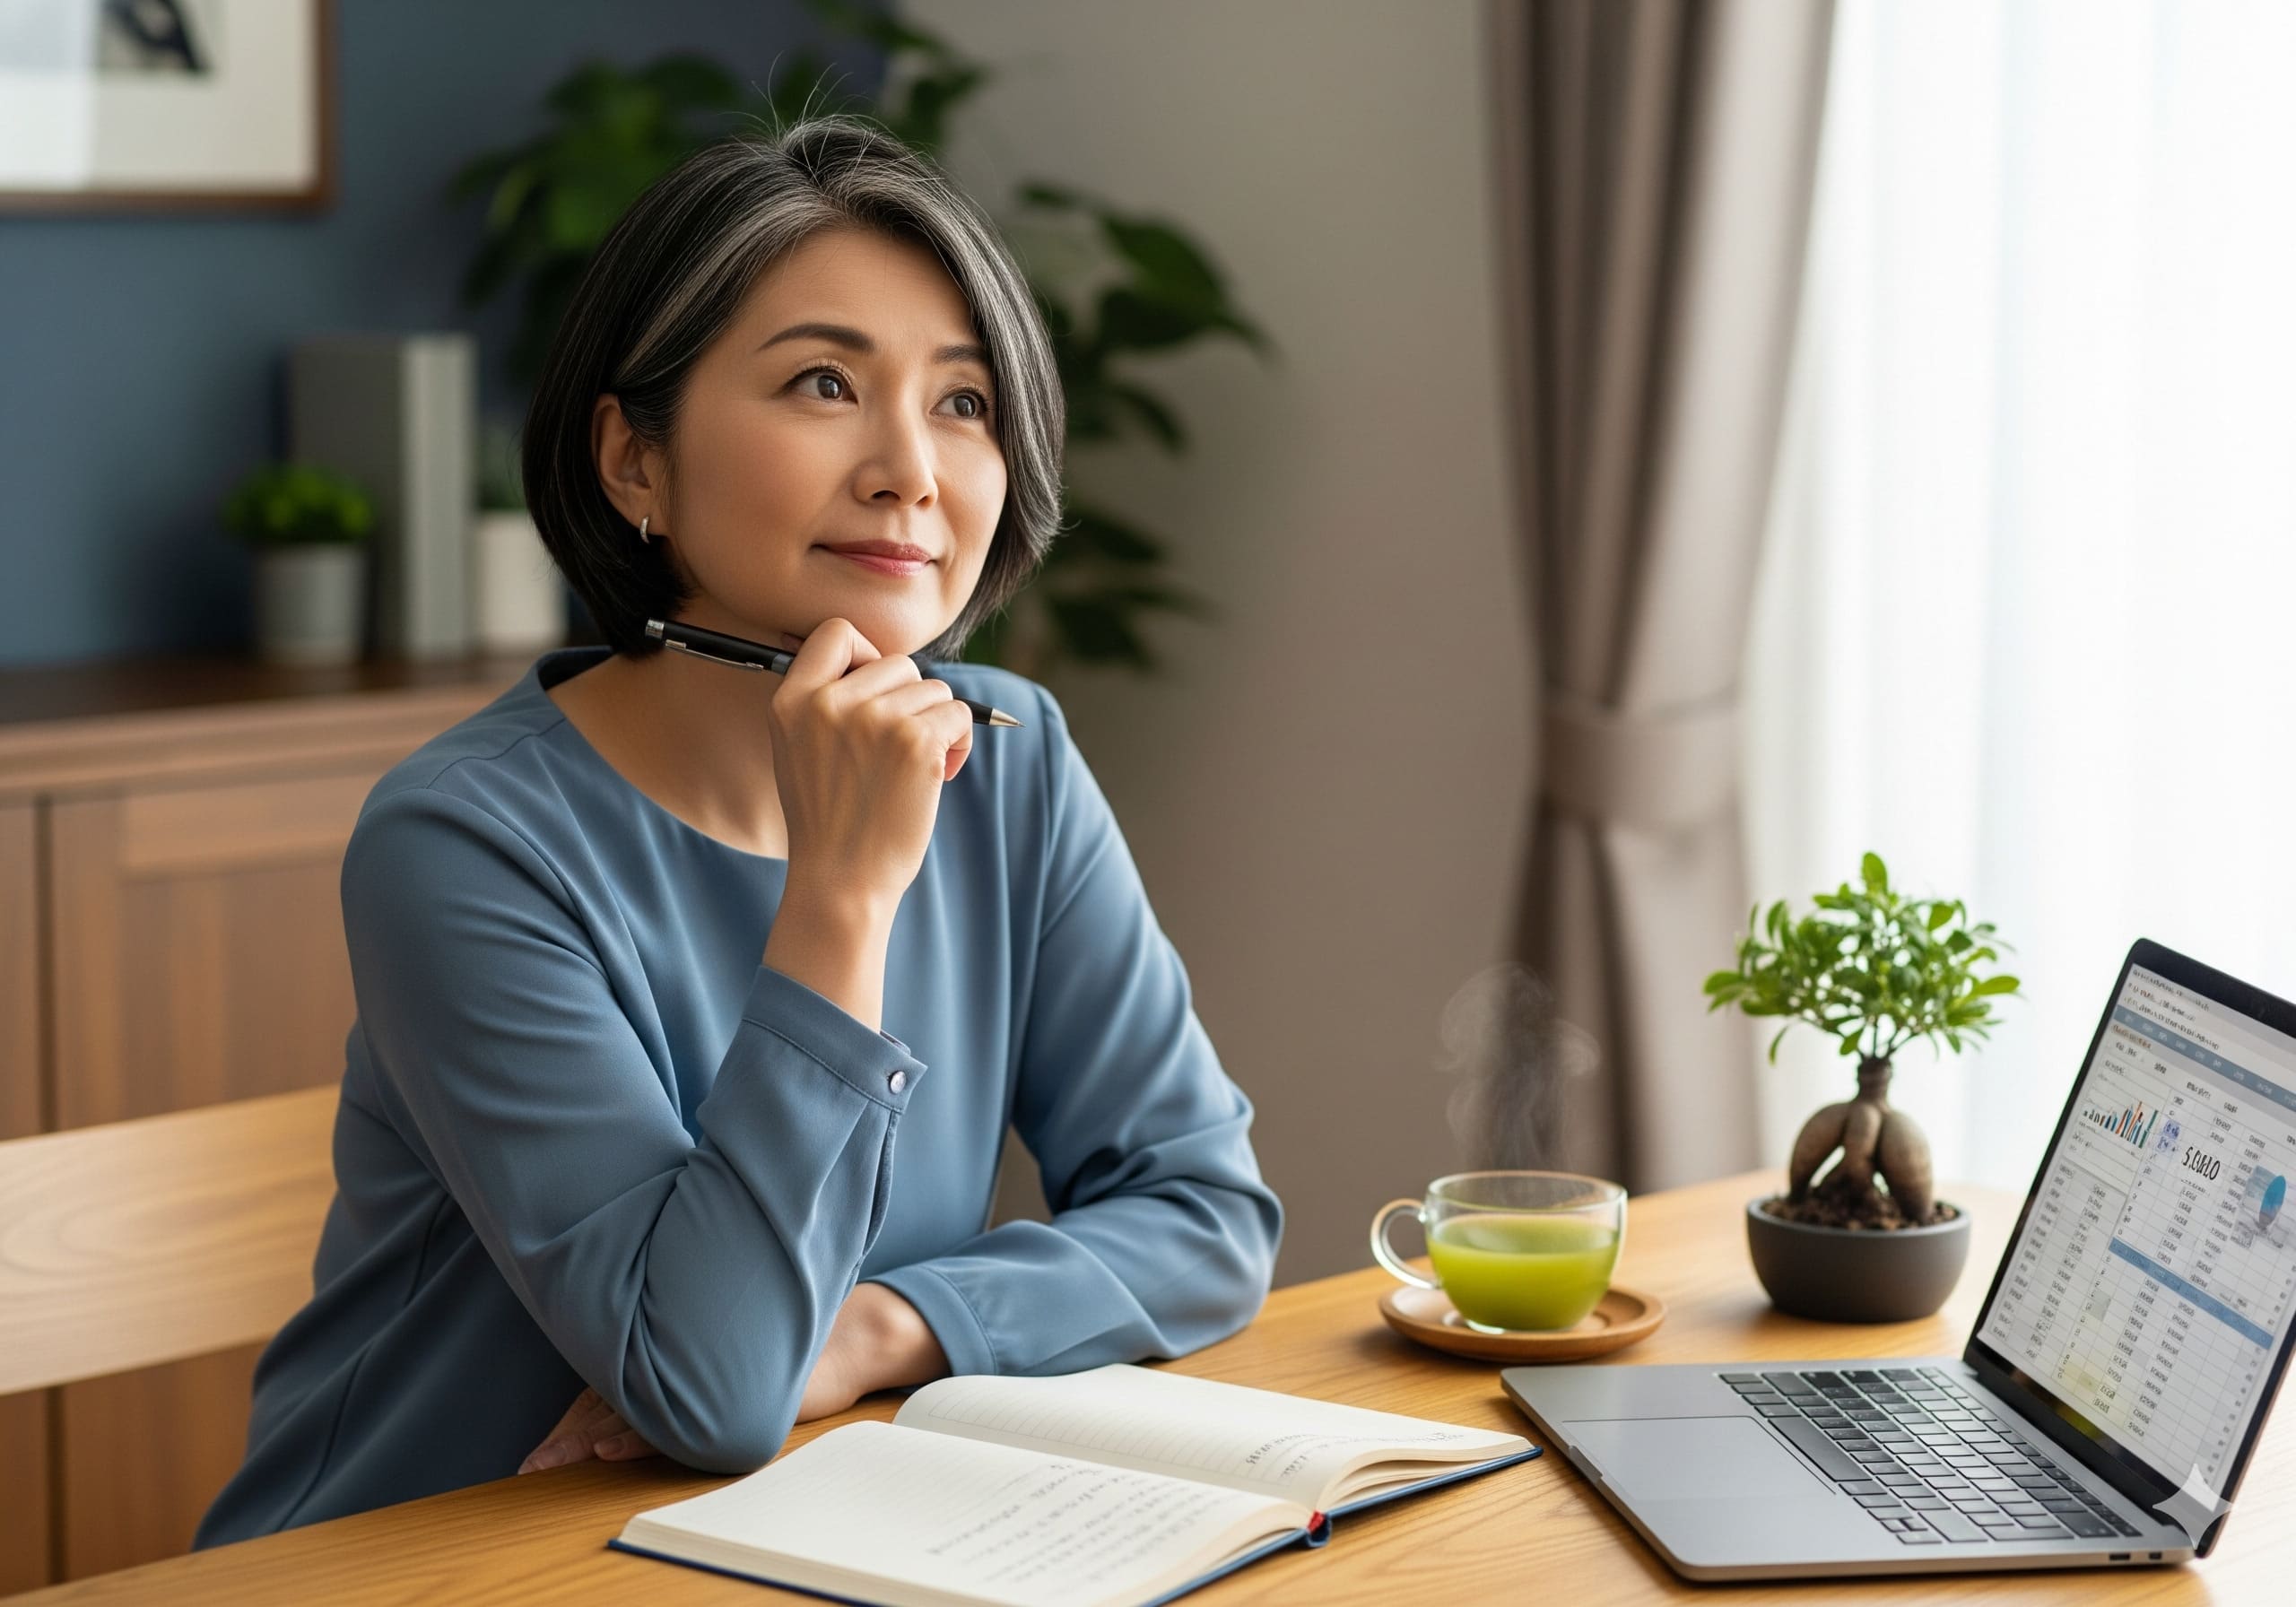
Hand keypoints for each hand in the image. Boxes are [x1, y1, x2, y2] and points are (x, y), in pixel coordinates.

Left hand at [516, 1286, 948, 1472]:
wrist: (845, 1339)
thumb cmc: (784, 1355)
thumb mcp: (726, 1372)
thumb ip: (683, 1376)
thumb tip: (624, 1421)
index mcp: (675, 1358)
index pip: (609, 1398)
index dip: (571, 1427)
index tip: (538, 1457)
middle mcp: (682, 1363)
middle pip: (609, 1407)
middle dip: (567, 1441)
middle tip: (533, 1468)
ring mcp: (703, 1378)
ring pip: (632, 1412)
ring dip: (588, 1441)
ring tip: (555, 1464)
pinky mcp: (726, 1395)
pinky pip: (674, 1419)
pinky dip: (637, 1435)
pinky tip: (610, 1449)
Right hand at [767, 618, 973, 920]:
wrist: (840, 882)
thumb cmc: (829, 822)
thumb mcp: (799, 751)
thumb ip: (825, 703)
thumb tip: (880, 666)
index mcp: (792, 701)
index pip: (837, 632)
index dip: (866, 655)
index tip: (874, 694)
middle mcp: (829, 703)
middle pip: (900, 664)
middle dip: (911, 702)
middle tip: (899, 750)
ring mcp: (874, 720)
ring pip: (934, 690)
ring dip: (937, 726)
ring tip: (915, 770)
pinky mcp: (915, 742)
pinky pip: (958, 714)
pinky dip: (959, 743)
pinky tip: (940, 775)